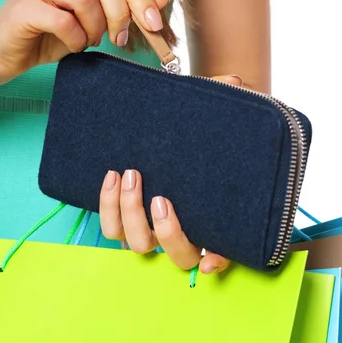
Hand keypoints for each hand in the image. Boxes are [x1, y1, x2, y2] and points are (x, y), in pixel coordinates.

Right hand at [0, 0, 170, 79]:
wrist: (12, 53)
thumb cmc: (56, 34)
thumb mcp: (100, 21)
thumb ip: (129, 6)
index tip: (153, 21)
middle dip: (122, 14)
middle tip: (121, 38)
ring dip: (95, 26)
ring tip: (90, 39)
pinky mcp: (25, 7)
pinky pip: (63, 19)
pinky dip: (76, 38)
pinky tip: (74, 44)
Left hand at [99, 74, 243, 273]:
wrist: (165, 138)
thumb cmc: (194, 138)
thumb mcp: (208, 121)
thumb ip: (223, 102)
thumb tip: (233, 81)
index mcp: (212, 221)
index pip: (221, 253)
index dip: (217, 261)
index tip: (210, 260)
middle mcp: (182, 233)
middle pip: (177, 256)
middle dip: (167, 232)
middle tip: (161, 199)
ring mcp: (151, 230)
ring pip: (138, 245)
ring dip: (131, 215)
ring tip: (129, 175)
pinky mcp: (124, 221)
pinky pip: (111, 230)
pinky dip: (108, 208)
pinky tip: (112, 176)